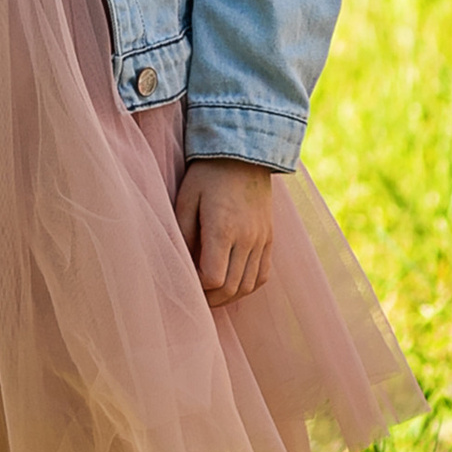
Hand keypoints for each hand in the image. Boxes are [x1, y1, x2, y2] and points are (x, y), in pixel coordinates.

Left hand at [175, 160, 272, 309]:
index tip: (187, 282)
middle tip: (196, 296)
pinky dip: (248, 285)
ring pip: (248, 285)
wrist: (244, 153)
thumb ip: (183, 234)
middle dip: (211, 298)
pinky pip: (263, 274)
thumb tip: (182, 264)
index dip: (199, 288)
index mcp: (223, 229)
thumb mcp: (186, 199)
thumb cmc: (207, 174)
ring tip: (212, 294)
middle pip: (232, 287)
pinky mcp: (269, 237)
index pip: (214, 278)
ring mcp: (262, 239)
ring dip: (230, 296)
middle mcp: (247, 238)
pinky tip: (233, 283)